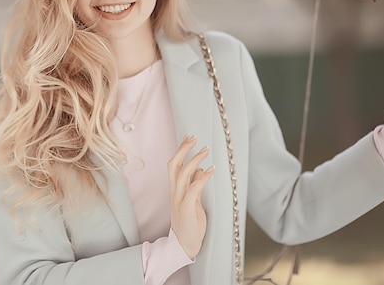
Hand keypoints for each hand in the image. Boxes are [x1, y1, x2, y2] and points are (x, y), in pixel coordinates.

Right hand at [167, 134, 214, 259]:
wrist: (184, 246)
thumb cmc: (190, 224)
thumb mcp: (193, 201)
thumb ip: (194, 186)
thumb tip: (199, 170)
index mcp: (175, 190)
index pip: (174, 164)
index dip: (180, 149)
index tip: (188, 136)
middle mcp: (174, 192)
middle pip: (174, 165)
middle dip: (183, 149)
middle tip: (194, 137)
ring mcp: (179, 200)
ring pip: (182, 173)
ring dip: (194, 159)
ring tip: (205, 150)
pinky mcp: (187, 208)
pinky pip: (193, 189)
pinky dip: (202, 177)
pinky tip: (210, 170)